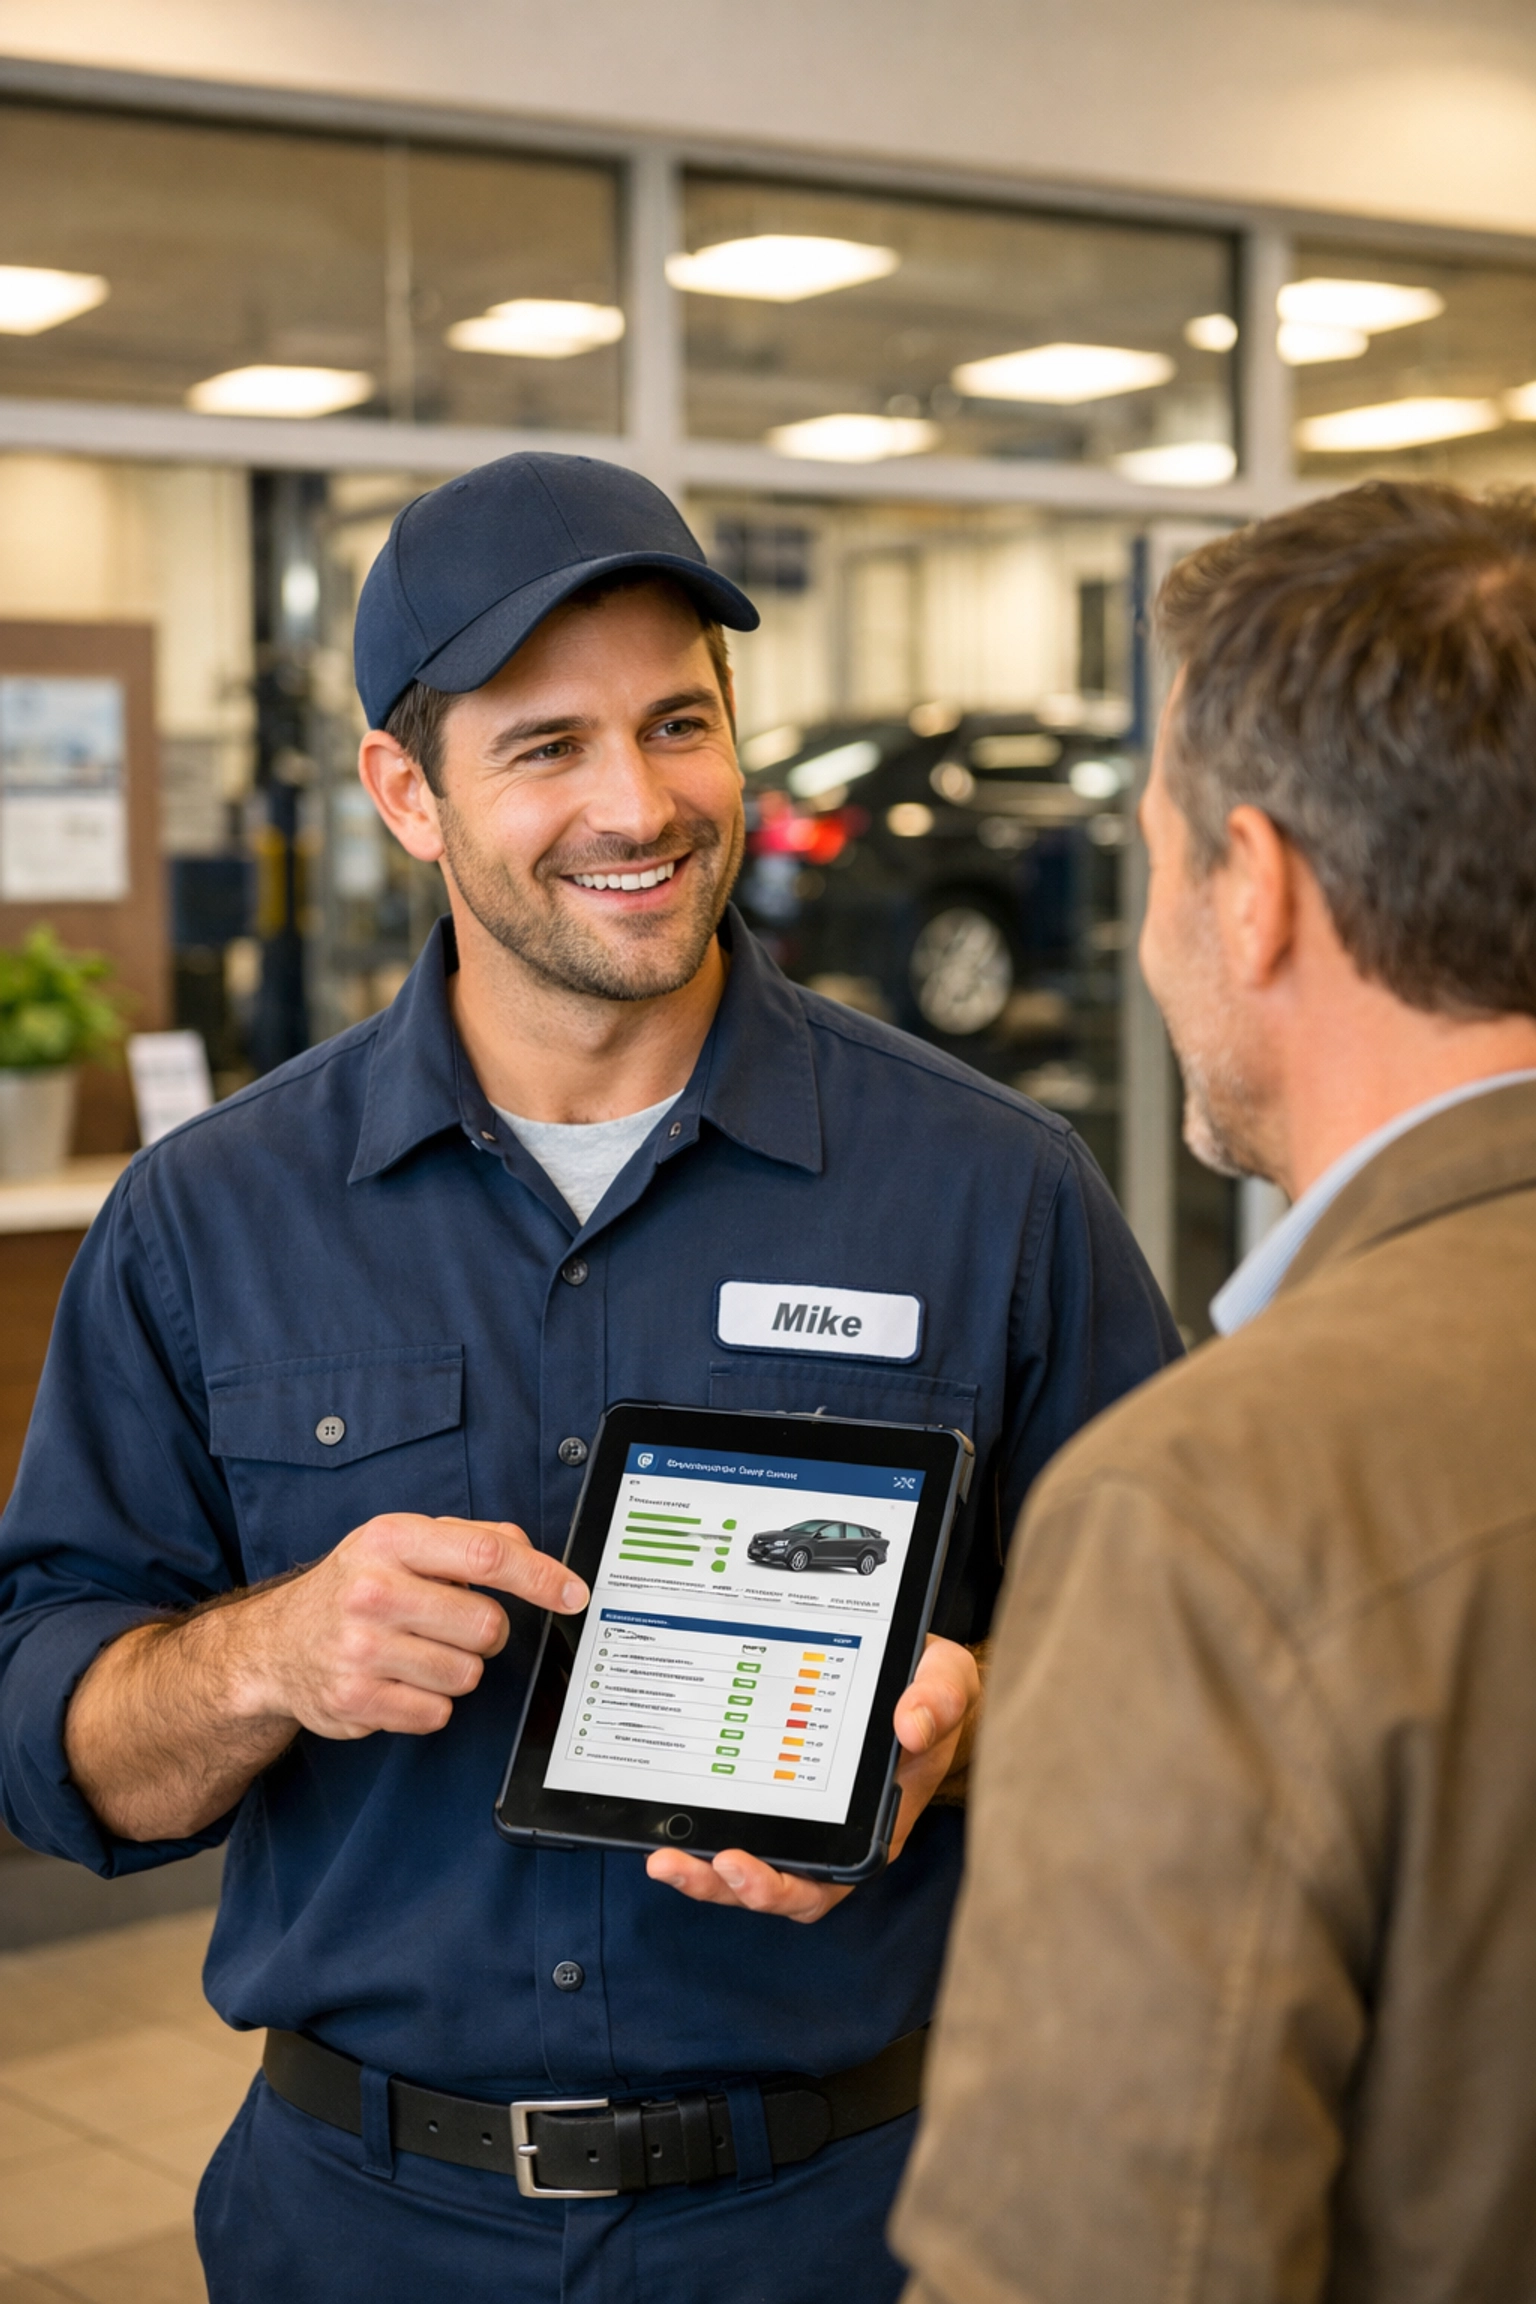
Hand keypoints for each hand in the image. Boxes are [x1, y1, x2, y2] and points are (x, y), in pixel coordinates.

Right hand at [228, 1514, 587, 1739]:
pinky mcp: (355, 1701)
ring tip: (415, 1652)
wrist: (276, 1645)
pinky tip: (397, 1681)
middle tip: (450, 1624)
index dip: (542, 1577)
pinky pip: (437, 1713)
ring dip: (454, 1669)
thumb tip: (531, 1551)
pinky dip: (429, 1704)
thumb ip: (470, 1538)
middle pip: (488, 1625)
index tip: (575, 1594)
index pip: (487, 1554)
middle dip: (485, 1632)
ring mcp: (360, 1649)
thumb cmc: (353, 1587)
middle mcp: (372, 1591)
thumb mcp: (401, 1541)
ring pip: (467, 1675)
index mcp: (391, 1539)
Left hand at [646, 1635, 981, 1923]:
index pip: (825, 1881)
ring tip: (661, 1857)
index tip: (739, 1864)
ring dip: (702, 1872)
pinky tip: (664, 1815)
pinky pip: (734, 1823)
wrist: (912, 1671)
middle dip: (724, 1887)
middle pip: (774, 1886)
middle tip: (681, 1863)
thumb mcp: (947, 1681)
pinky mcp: (772, 1789)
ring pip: (747, 1864)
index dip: (779, 1887)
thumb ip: (940, 1699)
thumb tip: (911, 1723)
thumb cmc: (929, 1688)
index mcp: (874, 1827)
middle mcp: (832, 1833)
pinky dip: (699, 1829)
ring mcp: (799, 1815)